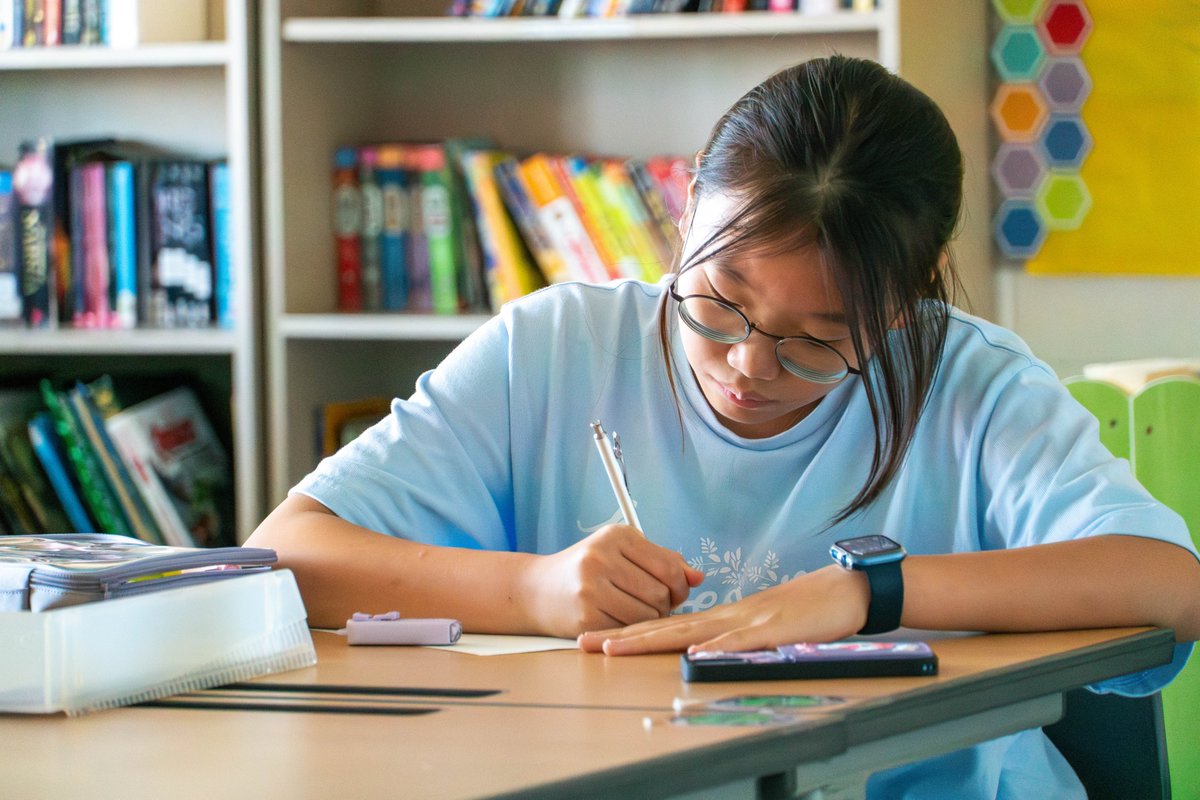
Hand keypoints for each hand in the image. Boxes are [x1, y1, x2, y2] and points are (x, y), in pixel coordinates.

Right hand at [519, 524, 704, 638]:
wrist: (537, 590)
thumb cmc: (586, 569)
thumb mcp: (621, 553)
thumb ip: (662, 561)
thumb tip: (698, 577)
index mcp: (616, 536)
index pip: (668, 566)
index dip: (679, 586)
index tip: (675, 592)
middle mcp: (601, 557)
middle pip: (660, 593)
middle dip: (664, 605)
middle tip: (653, 605)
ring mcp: (591, 588)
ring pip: (648, 614)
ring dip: (649, 619)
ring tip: (634, 611)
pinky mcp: (585, 617)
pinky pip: (628, 630)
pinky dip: (630, 630)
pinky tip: (616, 619)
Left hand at [577, 565, 869, 654]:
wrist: (842, 591)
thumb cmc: (803, 611)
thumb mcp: (759, 626)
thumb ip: (731, 635)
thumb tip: (702, 649)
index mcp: (720, 618)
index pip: (665, 626)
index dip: (629, 633)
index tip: (594, 640)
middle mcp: (724, 617)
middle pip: (663, 627)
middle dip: (621, 636)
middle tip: (582, 643)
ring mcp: (746, 622)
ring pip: (689, 633)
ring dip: (649, 641)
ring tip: (614, 649)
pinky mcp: (771, 631)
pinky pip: (739, 641)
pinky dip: (715, 648)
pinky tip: (692, 655)